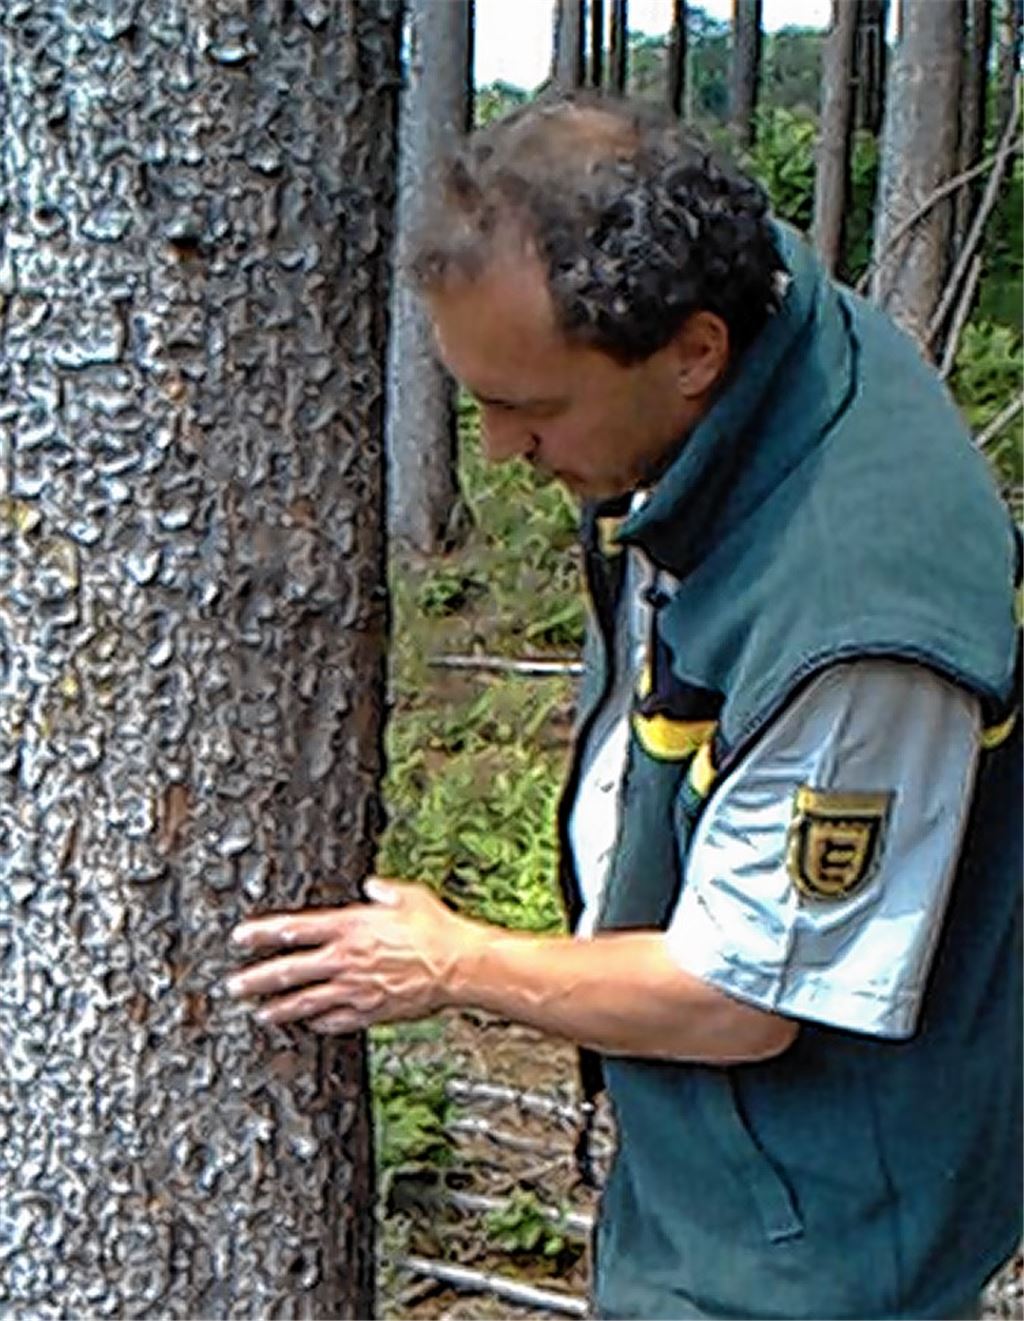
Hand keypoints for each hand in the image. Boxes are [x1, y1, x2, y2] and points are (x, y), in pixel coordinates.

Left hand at [224, 879, 476, 1033]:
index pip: (294, 929)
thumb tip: (371, 886)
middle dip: (257, 979)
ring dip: (279, 1008)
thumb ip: (383, 890)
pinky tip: (309, 1024)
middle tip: (233, 987)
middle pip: (289, 971)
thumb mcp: (407, 895)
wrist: (458, 964)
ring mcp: (355, 988)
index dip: (263, 933)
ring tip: (260, 1014)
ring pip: (306, 1001)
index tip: (240, 938)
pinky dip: (319, 1023)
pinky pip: (336, 1020)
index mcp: (349, 927)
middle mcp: (345, 959)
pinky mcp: (370, 1010)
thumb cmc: (436, 927)